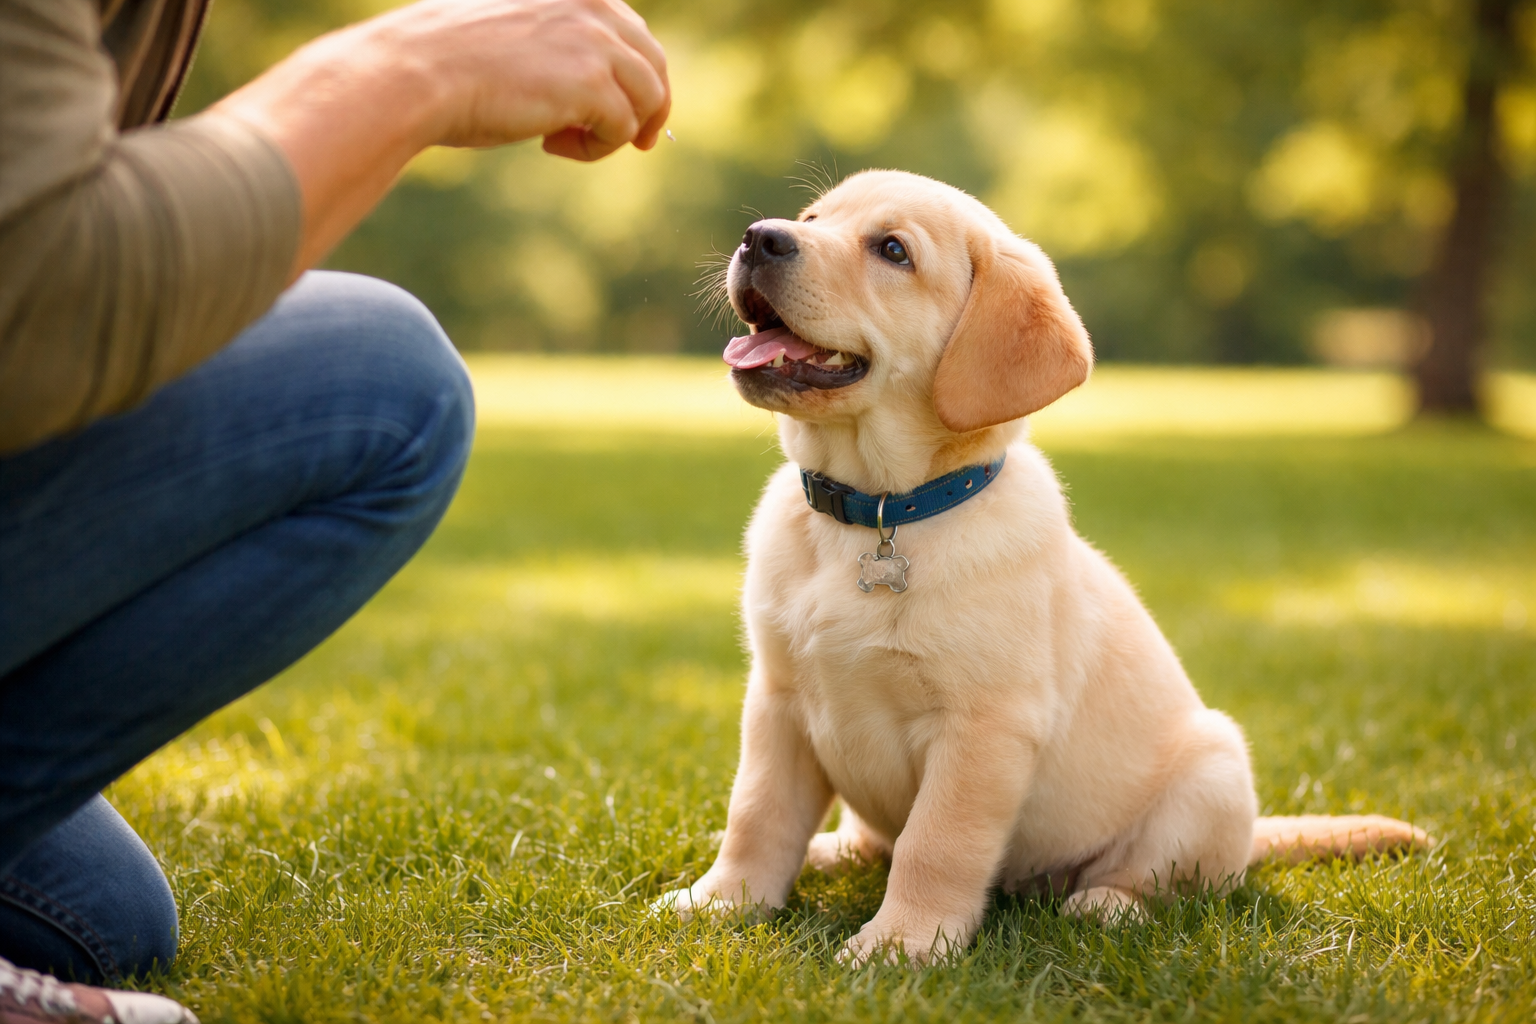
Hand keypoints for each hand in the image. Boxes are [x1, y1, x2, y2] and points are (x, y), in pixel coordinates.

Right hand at [360, 0, 670, 158]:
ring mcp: (597, 41)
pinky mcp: (593, 84)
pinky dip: (594, 149)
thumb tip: (593, 89)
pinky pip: (623, 129)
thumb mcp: (514, 37)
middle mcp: (594, 4)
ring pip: (649, 99)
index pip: (632, 30)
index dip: (637, 74)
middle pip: (654, 63)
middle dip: (649, 107)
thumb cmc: (449, 63)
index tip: (629, 110)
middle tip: (637, 143)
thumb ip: (559, 48)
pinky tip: (549, 146)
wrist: (416, 74)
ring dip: (616, 132)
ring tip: (567, 143)